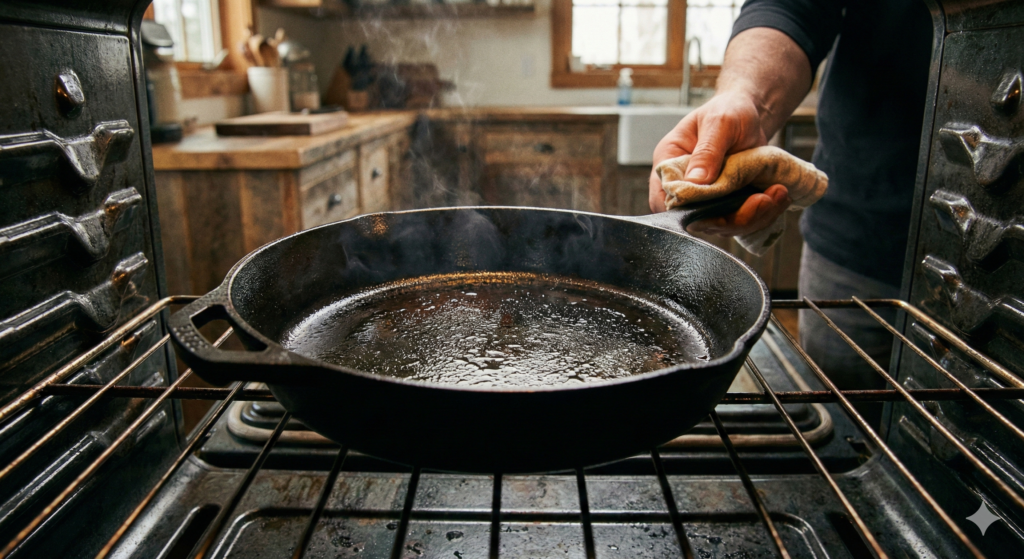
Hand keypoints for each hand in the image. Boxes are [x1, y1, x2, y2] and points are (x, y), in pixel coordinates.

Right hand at [648, 91, 790, 235]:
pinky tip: (779, 195)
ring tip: (777, 195)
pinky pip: (741, 221)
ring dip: (752, 218)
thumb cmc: (729, 111)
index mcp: (669, 163)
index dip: (682, 210)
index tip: (714, 205)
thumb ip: (707, 152)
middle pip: (694, 219)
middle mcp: (684, 186)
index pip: (662, 197)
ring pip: (722, 225)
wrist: (751, 115)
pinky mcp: (728, 205)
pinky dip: (763, 214)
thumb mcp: (719, 123)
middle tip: (761, 200)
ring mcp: (706, 199)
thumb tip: (695, 182)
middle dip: (730, 218)